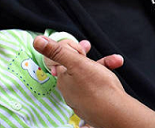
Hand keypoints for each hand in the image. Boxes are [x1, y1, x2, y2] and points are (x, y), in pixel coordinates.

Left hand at [34, 36, 154, 127]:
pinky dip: (106, 82)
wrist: (117, 113)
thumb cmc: (99, 88)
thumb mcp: (77, 63)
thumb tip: (38, 41)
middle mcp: (70, 91)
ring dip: (104, 68)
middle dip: (93, 59)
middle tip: (105, 54)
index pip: (65, 59)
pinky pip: (97, 89)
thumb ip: (58, 51)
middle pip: (79, 68)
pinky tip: (112, 82)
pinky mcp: (93, 106)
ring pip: (90, 78)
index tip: (86, 45)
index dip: (76, 50)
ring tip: (116, 62)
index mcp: (63, 79)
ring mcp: (81, 100)